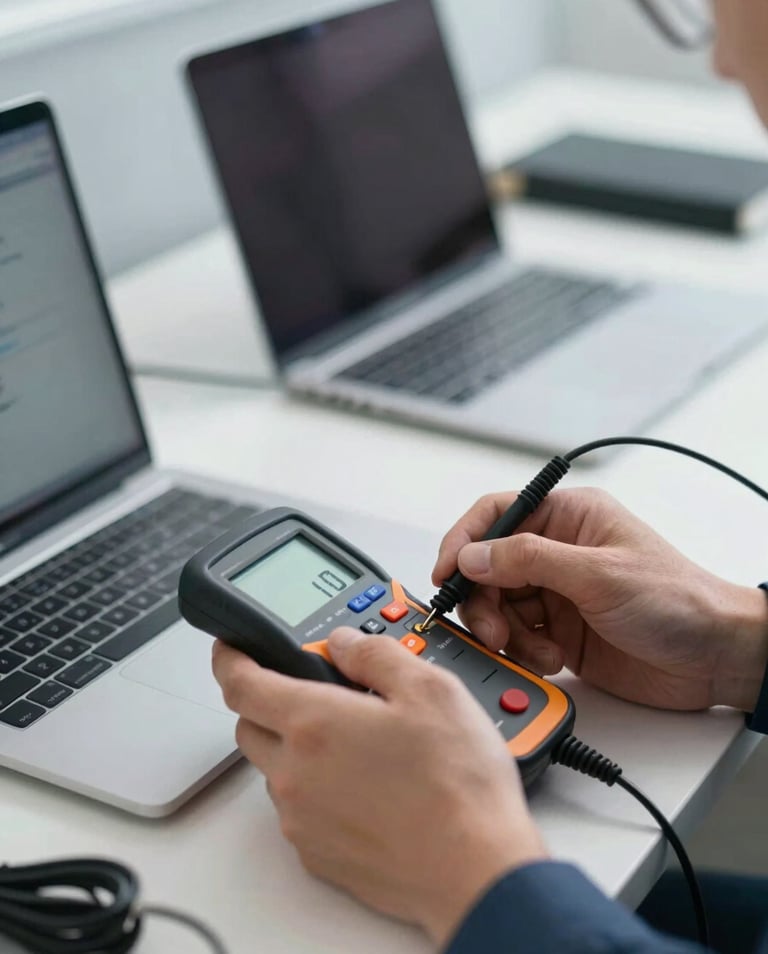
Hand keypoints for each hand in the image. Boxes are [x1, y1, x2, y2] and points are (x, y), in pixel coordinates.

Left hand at [213, 630, 546, 945]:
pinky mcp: (317, 855)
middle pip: (249, 727)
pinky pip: (297, 811)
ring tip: (356, 747)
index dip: (230, 659)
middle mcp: (295, 774)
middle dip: (267, 703)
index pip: (241, 684)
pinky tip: (365, 789)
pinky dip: (314, 791)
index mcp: (313, 724)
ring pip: (274, 771)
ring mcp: (302, 820)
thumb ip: (375, 654)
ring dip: (294, 750)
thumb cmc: (457, 786)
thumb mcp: (430, 690)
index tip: (230, 649)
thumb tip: (344, 642)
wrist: (476, 872)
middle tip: (314, 695)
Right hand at [433, 488, 767, 712]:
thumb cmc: (679, 601)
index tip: (446, 573)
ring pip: (498, 607)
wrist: (716, 660)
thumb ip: (529, 561)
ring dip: (506, 633)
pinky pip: (517, 638)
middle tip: (492, 629)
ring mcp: (557, 594)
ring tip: (535, 649)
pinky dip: (522, 652)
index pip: (497, 515)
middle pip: (489, 568)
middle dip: (484, 601)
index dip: (464, 540)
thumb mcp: (599, 574)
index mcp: (568, 518)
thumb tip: (473, 555)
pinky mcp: (560, 632)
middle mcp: (557, 553)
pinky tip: (549, 659)